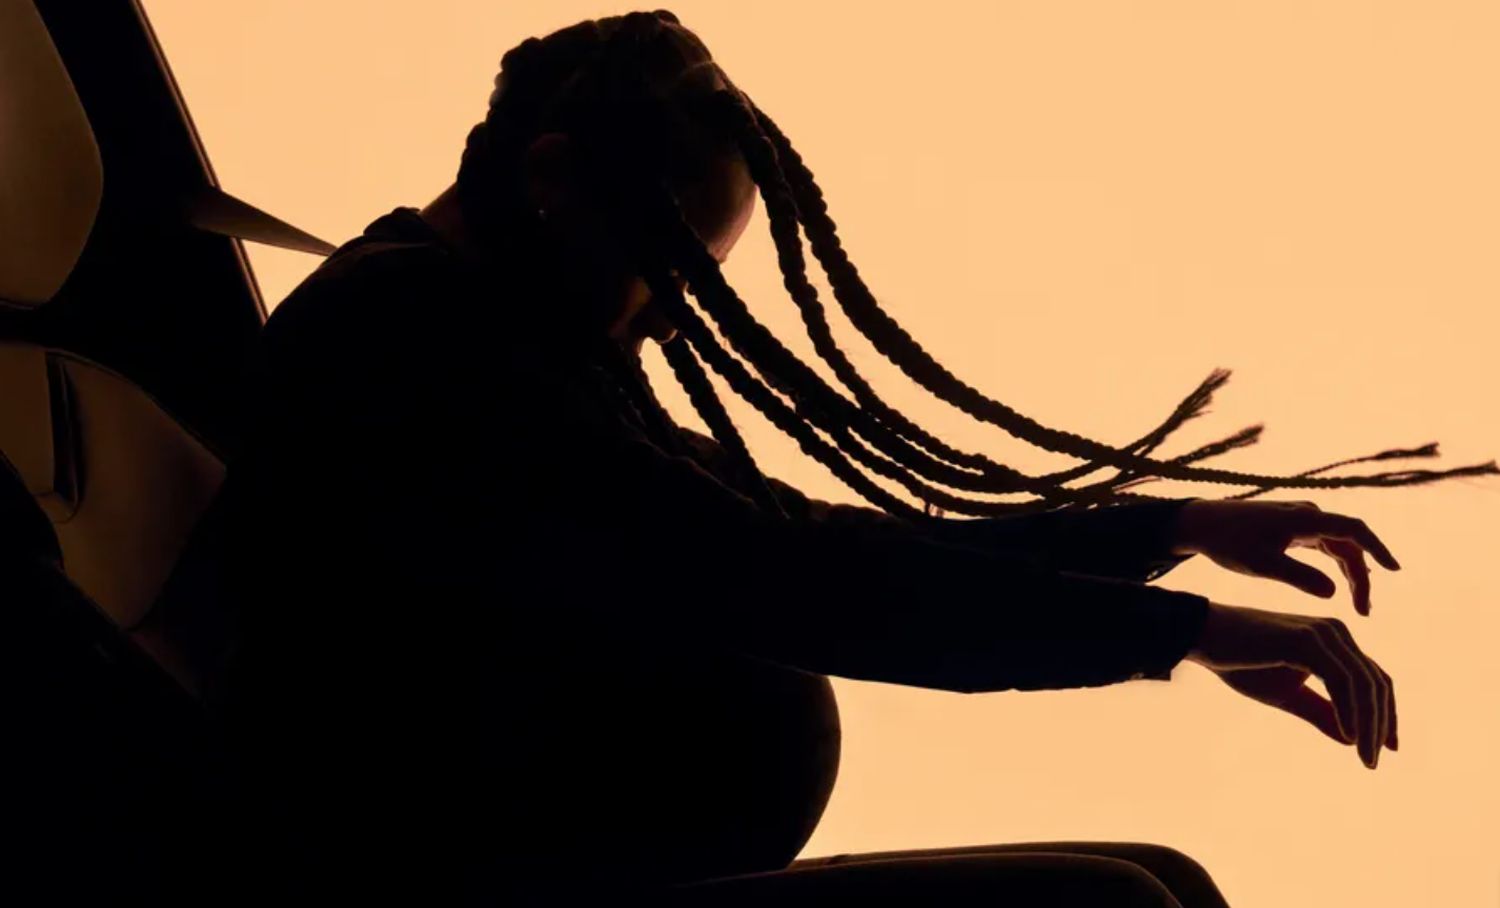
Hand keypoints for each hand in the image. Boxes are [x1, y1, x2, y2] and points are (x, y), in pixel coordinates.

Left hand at [1170, 499, 1400, 614]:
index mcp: (1304, 518)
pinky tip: (1341, 587)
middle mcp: (1307, 514)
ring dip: (1350, 573)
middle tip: (1365, 611)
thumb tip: (1334, 593)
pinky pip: (1324, 546)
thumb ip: (1299, 577)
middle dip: (1362, 576)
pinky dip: (1335, 566)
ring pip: (1338, 546)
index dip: (1378, 549)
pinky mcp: (1292, 527)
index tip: (1395, 570)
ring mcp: (1300, 520)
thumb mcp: (1262, 565)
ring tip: (1359, 607)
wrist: (1200, 523)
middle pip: (1349, 543)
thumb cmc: (1228, 543)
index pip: (1354, 530)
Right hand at [1186, 601, 1396, 768]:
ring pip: (1363, 684)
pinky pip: (1341, 681)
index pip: (1373, 679)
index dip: (1385, 714)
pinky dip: (1349, 710)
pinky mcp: (1307, 640)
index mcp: (1335, 641)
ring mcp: (1324, 634)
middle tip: (1373, 761)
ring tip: (1365, 756)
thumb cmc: (1240, 663)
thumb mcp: (1286, 695)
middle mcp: (1336, 632)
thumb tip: (1351, 739)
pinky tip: (1349, 736)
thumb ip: (1320, 712)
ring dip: (1369, 724)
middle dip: (1380, 724)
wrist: (1202, 636)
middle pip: (1376, 682)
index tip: (1387, 748)